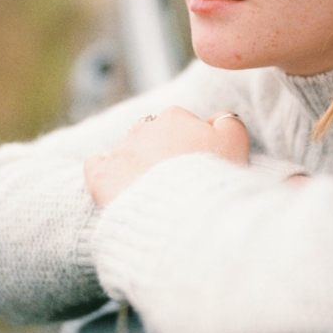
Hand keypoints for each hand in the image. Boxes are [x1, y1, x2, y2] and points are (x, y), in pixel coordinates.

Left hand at [84, 106, 249, 207]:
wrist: (184, 214)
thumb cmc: (213, 178)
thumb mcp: (236, 142)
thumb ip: (227, 121)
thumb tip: (217, 118)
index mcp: (174, 117)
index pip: (180, 123)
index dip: (190, 144)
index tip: (197, 163)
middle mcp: (143, 129)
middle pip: (152, 135)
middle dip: (161, 152)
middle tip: (177, 179)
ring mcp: (120, 152)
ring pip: (127, 151)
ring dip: (136, 164)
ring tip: (153, 191)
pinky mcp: (101, 177)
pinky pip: (96, 165)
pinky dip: (103, 170)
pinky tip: (115, 182)